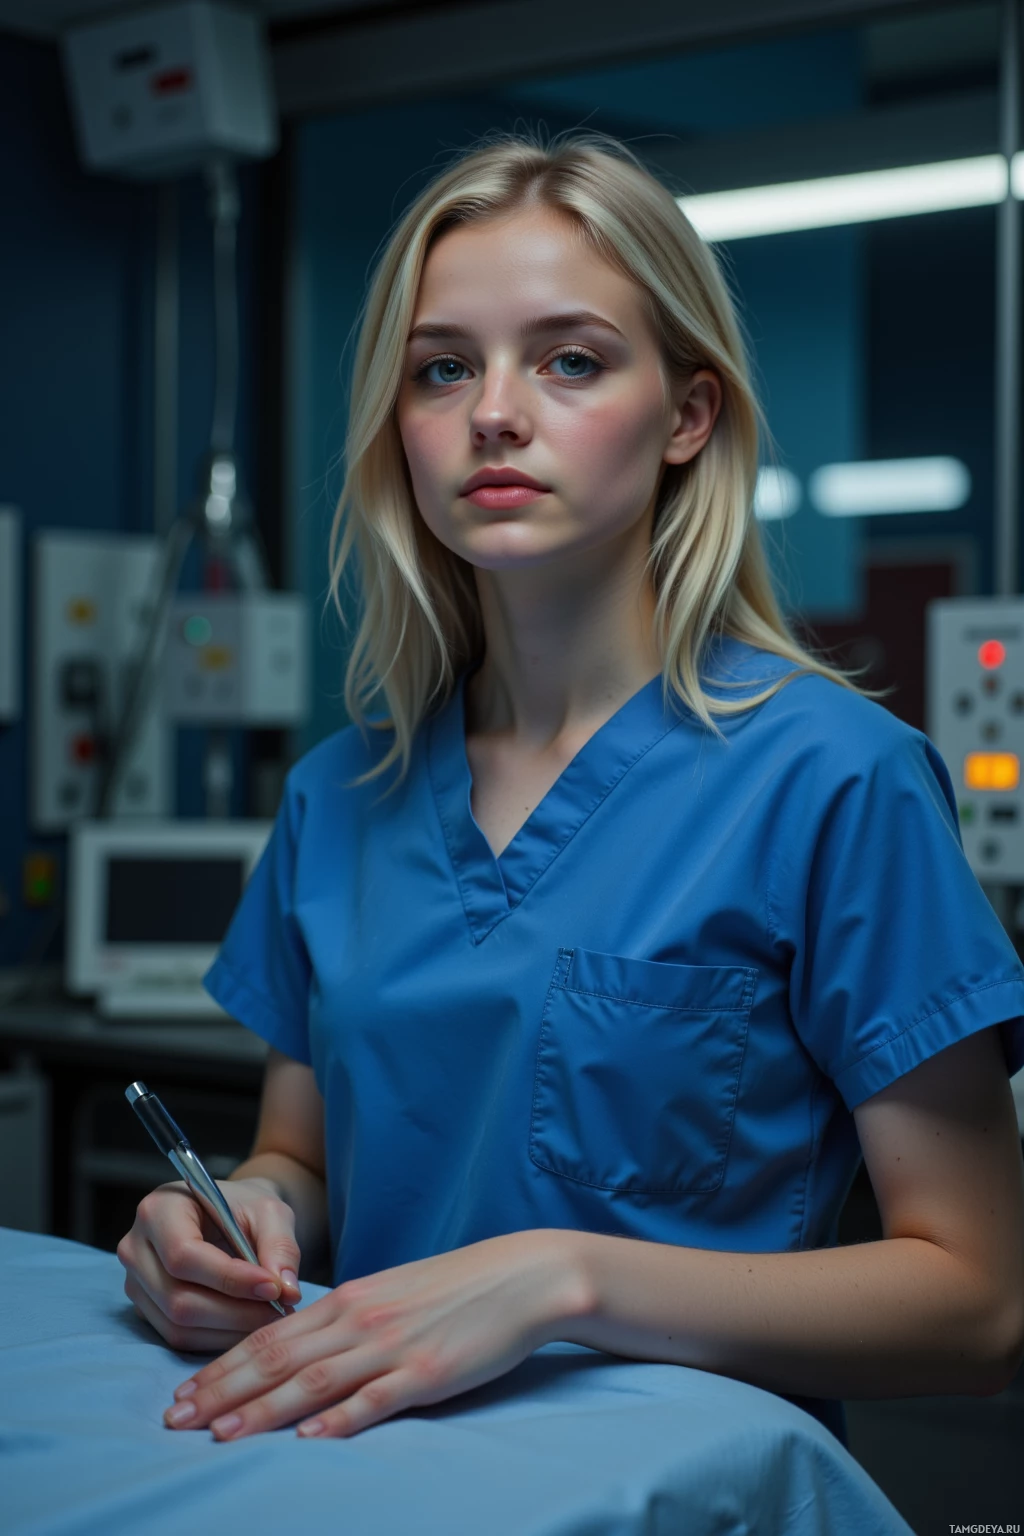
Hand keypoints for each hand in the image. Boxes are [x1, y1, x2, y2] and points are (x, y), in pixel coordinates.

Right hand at [117, 1177, 302, 1352]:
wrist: (227, 1214)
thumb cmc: (245, 1208)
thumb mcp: (271, 1212)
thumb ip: (280, 1246)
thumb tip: (286, 1292)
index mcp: (159, 1209)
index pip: (183, 1256)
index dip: (229, 1279)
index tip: (273, 1288)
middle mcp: (136, 1247)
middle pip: (178, 1298)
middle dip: (234, 1312)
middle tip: (279, 1311)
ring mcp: (136, 1283)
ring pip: (178, 1325)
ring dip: (229, 1330)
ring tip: (269, 1318)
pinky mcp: (146, 1309)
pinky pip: (178, 1338)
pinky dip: (218, 1338)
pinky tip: (248, 1325)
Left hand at [163, 1230, 589, 1438]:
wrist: (523, 1276)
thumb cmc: (458, 1288)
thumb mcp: (392, 1296)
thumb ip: (347, 1322)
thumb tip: (303, 1352)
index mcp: (350, 1299)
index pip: (270, 1335)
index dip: (222, 1366)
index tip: (182, 1392)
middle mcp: (361, 1320)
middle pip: (278, 1357)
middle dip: (222, 1389)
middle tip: (176, 1419)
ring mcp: (393, 1347)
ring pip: (314, 1380)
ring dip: (263, 1409)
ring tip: (220, 1433)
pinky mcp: (428, 1373)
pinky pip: (375, 1399)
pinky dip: (338, 1419)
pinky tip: (309, 1439)